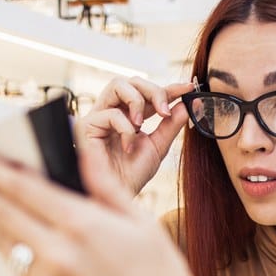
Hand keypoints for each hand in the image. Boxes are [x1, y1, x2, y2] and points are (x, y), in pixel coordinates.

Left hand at [0, 142, 257, 275]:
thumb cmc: (160, 272)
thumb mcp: (138, 218)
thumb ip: (103, 183)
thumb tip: (83, 149)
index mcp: (82, 224)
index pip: (24, 189)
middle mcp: (59, 252)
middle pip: (3, 213)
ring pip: (3, 243)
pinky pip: (17, 269)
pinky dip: (3, 247)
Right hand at [76, 77, 192, 196]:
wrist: (117, 195)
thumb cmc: (133, 174)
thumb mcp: (158, 147)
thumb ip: (170, 126)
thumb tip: (185, 105)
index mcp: (130, 115)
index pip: (149, 93)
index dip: (169, 89)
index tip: (188, 89)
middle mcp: (113, 111)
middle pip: (132, 81)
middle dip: (153, 91)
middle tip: (165, 111)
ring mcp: (98, 115)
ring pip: (118, 84)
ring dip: (137, 101)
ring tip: (143, 124)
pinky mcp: (87, 124)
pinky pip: (111, 113)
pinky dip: (125, 129)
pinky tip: (127, 147)